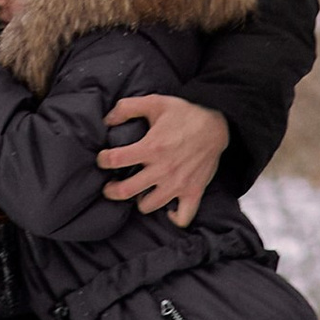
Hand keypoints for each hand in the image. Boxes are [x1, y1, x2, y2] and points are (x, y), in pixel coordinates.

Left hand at [99, 94, 228, 226]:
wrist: (216, 125)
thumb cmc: (185, 114)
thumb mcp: (155, 102)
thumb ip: (128, 107)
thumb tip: (107, 119)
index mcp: (151, 147)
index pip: (116, 159)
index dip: (104, 160)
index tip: (102, 159)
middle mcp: (162, 169)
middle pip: (126, 190)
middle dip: (112, 190)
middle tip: (109, 187)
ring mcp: (178, 184)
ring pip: (148, 206)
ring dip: (139, 201)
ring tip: (139, 192)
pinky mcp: (193, 192)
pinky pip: (182, 217)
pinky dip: (174, 217)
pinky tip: (167, 207)